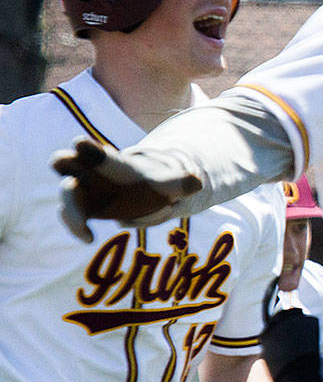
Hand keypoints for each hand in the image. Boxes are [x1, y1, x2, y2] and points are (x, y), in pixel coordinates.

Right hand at [52, 137, 202, 241]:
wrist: (146, 192)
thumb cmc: (155, 183)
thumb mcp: (169, 183)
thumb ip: (180, 183)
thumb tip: (197, 183)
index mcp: (113, 162)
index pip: (100, 154)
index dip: (90, 150)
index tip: (79, 143)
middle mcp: (91, 172)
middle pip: (68, 165)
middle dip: (66, 169)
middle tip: (72, 183)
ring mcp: (84, 191)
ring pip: (66, 196)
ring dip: (71, 210)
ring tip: (86, 231)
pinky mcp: (83, 209)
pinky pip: (72, 217)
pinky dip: (77, 228)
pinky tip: (90, 238)